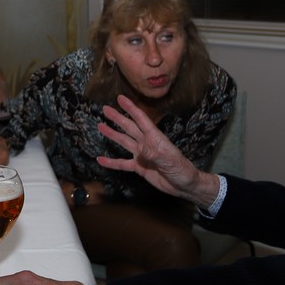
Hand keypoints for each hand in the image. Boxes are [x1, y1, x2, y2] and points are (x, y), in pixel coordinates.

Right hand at [97, 95, 218, 207]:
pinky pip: (122, 164)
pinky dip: (111, 162)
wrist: (184, 185)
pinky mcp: (139, 167)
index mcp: (155, 138)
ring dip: (113, 134)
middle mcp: (146, 144)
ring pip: (124, 142)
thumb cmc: (182, 170)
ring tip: (100, 126)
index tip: (120, 98)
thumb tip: (140, 149)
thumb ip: (155, 154)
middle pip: (129, 128)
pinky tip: (101, 159)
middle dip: (117, 118)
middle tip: (105, 109)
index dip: (130, 108)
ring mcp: (142, 155)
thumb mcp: (170, 161)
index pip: (141, 120)